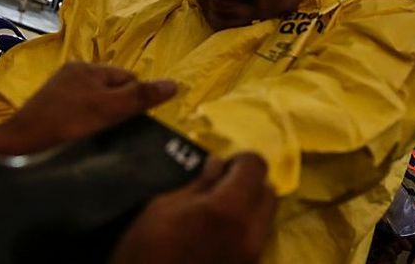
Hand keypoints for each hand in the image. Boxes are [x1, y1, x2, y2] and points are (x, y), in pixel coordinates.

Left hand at [0, 63, 176, 154]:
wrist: (18, 145)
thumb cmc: (66, 124)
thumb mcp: (108, 110)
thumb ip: (140, 96)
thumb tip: (174, 84)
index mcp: (88, 68)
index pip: (128, 78)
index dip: (136, 99)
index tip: (135, 121)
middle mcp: (73, 73)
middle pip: (111, 89)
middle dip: (119, 108)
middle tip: (118, 131)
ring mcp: (59, 91)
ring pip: (95, 103)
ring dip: (102, 118)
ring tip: (100, 138)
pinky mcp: (48, 109)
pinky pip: (78, 113)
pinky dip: (84, 125)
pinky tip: (82, 140)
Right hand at [110, 154, 275, 263]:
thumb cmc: (145, 252)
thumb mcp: (163, 208)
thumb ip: (199, 185)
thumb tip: (217, 164)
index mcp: (228, 209)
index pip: (255, 167)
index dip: (239, 160)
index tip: (221, 167)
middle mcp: (251, 233)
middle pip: (269, 192)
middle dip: (250, 182)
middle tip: (221, 187)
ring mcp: (252, 256)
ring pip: (266, 218)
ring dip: (249, 207)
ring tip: (219, 213)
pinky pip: (257, 240)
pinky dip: (245, 229)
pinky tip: (219, 235)